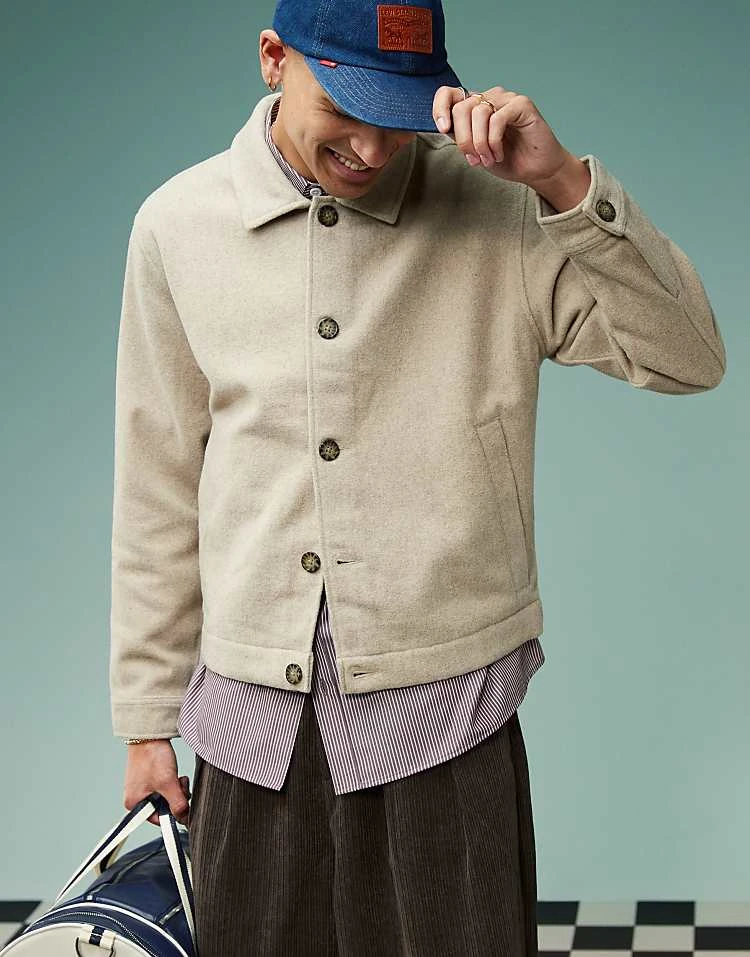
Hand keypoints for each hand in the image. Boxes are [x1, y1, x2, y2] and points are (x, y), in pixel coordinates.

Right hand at [123, 739, 191, 826]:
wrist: (149, 733)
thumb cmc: (152, 757)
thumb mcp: (168, 783)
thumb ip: (177, 804)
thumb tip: (185, 819)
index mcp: (135, 804)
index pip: (159, 819)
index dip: (174, 813)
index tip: (184, 804)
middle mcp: (136, 797)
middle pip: (163, 807)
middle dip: (176, 797)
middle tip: (179, 783)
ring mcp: (142, 787)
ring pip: (166, 796)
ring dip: (176, 788)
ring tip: (177, 776)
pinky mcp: (149, 777)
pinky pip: (165, 786)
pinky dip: (172, 780)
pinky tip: (174, 772)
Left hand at [432, 84, 573, 190]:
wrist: (536, 170)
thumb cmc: (507, 160)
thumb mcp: (474, 151)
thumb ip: (460, 136)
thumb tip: (443, 126)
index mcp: (475, 107)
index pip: (450, 93)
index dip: (440, 107)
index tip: (443, 128)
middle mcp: (489, 98)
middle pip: (462, 108)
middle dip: (463, 139)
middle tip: (473, 159)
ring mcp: (506, 99)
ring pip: (479, 113)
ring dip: (480, 143)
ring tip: (488, 159)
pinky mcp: (522, 104)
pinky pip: (497, 118)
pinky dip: (494, 141)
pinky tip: (499, 154)